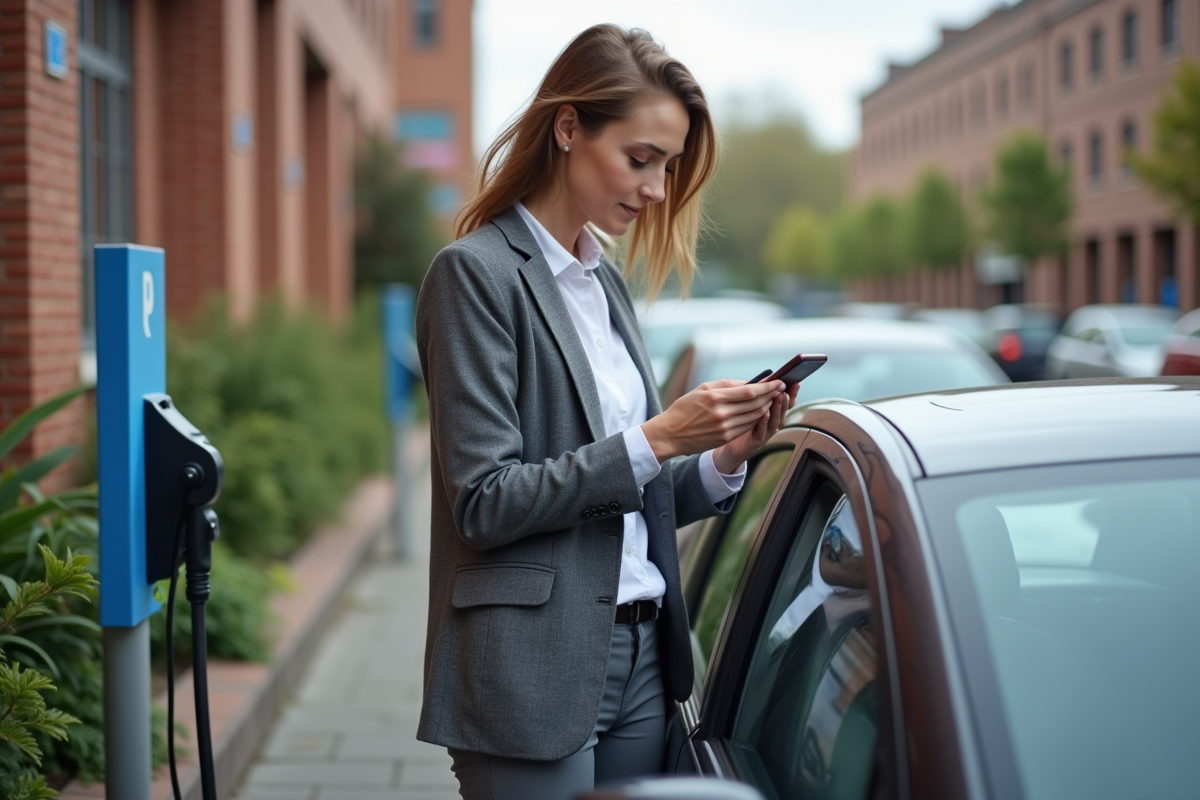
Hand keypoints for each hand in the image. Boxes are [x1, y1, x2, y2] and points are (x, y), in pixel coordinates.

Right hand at [641, 379, 784, 462]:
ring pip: (754, 416)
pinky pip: (747, 427)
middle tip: (781, 389)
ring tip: (773, 399)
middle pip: (755, 403)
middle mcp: (721, 413)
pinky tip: (761, 412)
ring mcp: (724, 427)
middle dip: (771, 395)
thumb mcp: (701, 389)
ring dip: (767, 407)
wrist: (670, 434)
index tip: (778, 381)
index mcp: (715, 397)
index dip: (767, 386)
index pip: (749, 391)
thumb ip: (726, 384)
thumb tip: (748, 382)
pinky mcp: (725, 438)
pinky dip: (757, 419)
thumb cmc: (684, 408)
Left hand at [712, 380, 799, 472]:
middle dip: (786, 400)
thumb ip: (757, 394)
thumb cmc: (739, 422)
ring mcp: (765, 433)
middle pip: (782, 411)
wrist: (729, 446)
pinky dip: (764, 423)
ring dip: (778, 409)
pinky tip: (765, 414)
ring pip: (775, 421)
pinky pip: (762, 432)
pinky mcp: (756, 442)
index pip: (785, 402)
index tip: (795, 383)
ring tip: (779, 398)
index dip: (791, 393)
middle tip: (786, 390)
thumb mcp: (748, 404)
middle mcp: (771, 423)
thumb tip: (765, 378)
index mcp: (772, 412)